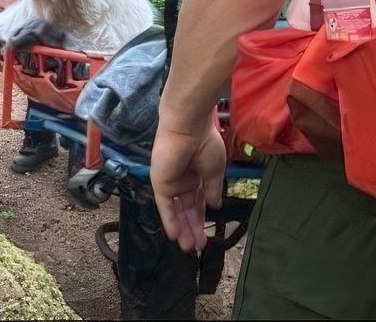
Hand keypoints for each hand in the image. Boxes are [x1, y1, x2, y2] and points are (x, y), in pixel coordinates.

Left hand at [151, 115, 225, 252]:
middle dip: (192, 229)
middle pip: (187, 211)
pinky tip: (175, 235)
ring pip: (176, 212)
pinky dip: (169, 221)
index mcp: (197, 177)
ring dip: (182, 229)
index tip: (206, 238)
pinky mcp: (160, 183)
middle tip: (196, 248)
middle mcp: (183, 182)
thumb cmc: (205, 144)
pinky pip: (165, 206)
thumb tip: (214, 207)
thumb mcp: (215, 171)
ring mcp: (171, 183)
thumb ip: (213, 190)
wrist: (189, 127)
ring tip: (188, 247)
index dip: (202, 221)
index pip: (198, 204)